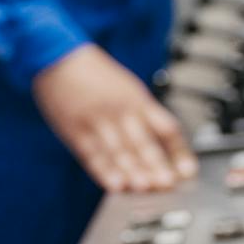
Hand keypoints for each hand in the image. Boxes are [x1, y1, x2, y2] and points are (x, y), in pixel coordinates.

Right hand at [33, 45, 197, 192]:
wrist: (56, 55)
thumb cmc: (92, 72)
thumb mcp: (126, 86)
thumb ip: (143, 112)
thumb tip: (162, 139)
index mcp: (137, 99)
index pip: (166, 128)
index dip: (178, 151)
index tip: (187, 170)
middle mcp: (120, 111)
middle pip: (143, 142)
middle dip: (156, 165)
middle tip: (166, 183)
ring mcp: (97, 122)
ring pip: (119, 152)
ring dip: (132, 172)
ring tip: (143, 187)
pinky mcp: (76, 131)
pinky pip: (93, 154)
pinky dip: (104, 171)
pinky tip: (114, 184)